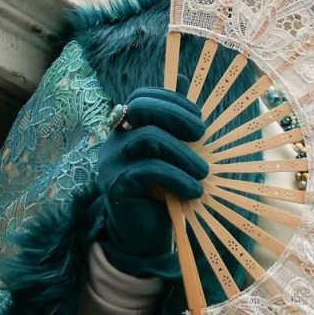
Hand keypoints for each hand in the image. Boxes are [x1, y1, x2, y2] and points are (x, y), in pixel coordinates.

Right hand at [97, 87, 205, 276]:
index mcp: (126, 128)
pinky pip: (149, 170)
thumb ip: (174, 121)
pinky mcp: (115, 185)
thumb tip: (181, 76)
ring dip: (183, 154)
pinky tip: (194, 191)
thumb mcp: (173, 154)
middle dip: (177, 116)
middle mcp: (113, 140)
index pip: (143, 96)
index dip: (174, 101)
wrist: (143, 238)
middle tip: (201, 136)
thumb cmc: (163, 191)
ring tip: (202, 173)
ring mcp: (111, 162)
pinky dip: (178, 178)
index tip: (200, 120)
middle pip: (140, 107)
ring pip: (148, 138)